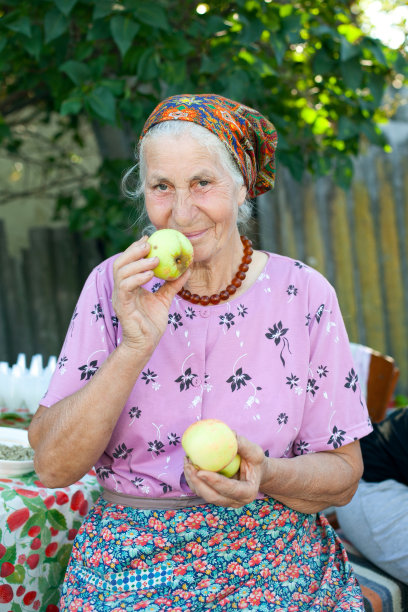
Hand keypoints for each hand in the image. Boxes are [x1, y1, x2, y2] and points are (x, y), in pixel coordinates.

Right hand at [112, 236, 189, 351]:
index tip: (148, 238)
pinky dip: (137, 278)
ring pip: (121, 272)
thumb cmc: (152, 323)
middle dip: (133, 250)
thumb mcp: (165, 299)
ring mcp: (120, 297)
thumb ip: (172, 284)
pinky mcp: (122, 306)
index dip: (135, 248)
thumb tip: (187, 269)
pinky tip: (150, 275)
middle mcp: (121, 289)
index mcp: (129, 285)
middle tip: (149, 244)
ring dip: (138, 263)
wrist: (146, 344)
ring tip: (155, 259)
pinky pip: (126, 287)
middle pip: (120, 263)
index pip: (128, 262)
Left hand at [183, 435, 267, 507]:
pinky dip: (193, 480)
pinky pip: (201, 491)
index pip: (230, 489)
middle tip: (189, 465)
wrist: (255, 473)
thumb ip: (244, 445)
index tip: (201, 471)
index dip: (214, 482)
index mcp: (248, 492)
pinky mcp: (216, 497)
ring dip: (192, 480)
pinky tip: (189, 465)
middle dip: (197, 482)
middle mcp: (235, 501)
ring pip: (204, 495)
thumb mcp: (255, 453)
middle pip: (212, 496)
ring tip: (187, 462)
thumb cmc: (256, 462)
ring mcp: (224, 501)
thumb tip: (230, 434)